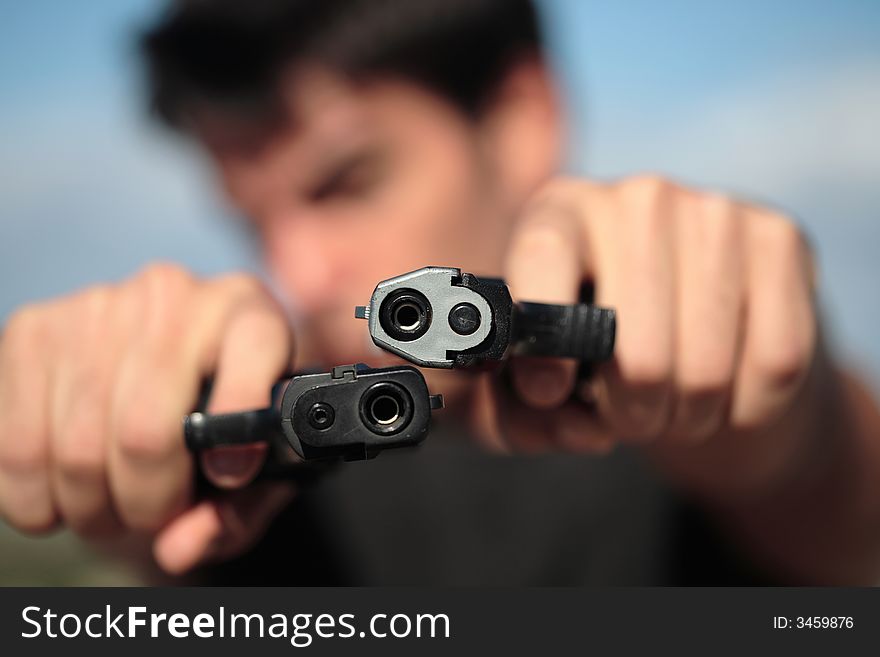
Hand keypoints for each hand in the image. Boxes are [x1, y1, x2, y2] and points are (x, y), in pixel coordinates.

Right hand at [0, 263, 295, 573]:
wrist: (161, 373)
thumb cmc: (220, 427)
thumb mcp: (256, 467)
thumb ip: (239, 512)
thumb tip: (181, 544)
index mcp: (249, 316)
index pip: (251, 364)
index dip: (238, 442)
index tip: (228, 479)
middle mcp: (174, 296)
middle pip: (144, 434)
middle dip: (146, 504)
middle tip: (152, 517)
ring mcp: (98, 307)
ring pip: (75, 449)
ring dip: (90, 508)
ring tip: (111, 507)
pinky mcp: (33, 329)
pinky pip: (17, 445)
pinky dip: (35, 497)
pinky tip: (63, 492)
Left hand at [494, 176, 817, 494]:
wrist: (692, 318)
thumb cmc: (597, 350)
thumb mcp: (541, 377)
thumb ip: (528, 411)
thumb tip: (573, 423)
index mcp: (558, 214)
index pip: (541, 259)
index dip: (543, 345)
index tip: (548, 392)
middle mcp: (637, 199)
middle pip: (638, 354)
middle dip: (630, 414)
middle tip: (627, 415)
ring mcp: (715, 212)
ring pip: (706, 372)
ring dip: (686, 419)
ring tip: (671, 405)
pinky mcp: (782, 238)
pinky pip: (775, 365)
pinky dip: (747, 409)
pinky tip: (727, 393)